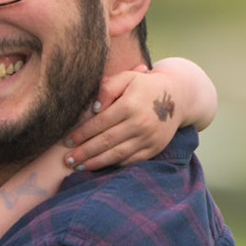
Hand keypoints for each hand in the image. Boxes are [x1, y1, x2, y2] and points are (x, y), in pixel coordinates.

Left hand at [60, 64, 178, 171]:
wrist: (178, 95)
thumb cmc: (145, 85)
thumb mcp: (127, 78)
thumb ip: (108, 88)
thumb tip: (93, 109)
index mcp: (130, 105)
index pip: (99, 123)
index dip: (81, 134)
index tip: (67, 141)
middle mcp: (140, 123)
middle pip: (105, 142)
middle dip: (84, 152)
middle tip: (67, 160)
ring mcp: (148, 138)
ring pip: (117, 154)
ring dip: (96, 163)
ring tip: (79, 167)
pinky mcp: (154, 148)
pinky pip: (131, 160)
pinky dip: (114, 164)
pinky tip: (100, 166)